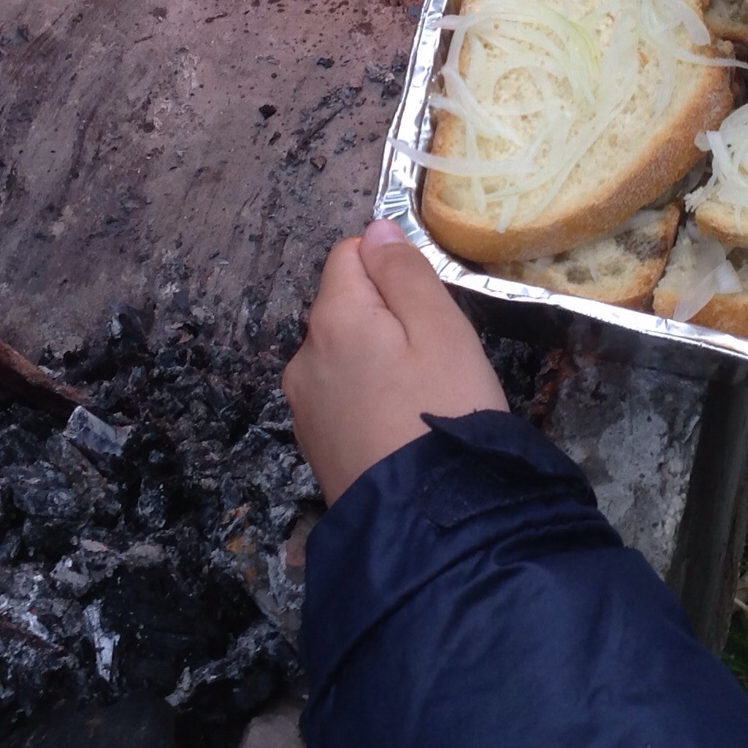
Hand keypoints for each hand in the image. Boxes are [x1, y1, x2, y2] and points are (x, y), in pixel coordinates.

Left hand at [284, 218, 507, 503]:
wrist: (427, 519)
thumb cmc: (444, 412)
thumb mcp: (441, 329)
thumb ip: (404, 272)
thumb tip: (375, 228)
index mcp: (332, 319)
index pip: (350, 255)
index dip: (393, 268)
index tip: (429, 306)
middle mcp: (304, 357)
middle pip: (345, 307)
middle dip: (387, 319)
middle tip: (435, 359)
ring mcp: (304, 405)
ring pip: (344, 355)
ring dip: (377, 361)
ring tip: (421, 397)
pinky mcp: (314, 444)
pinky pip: (342, 397)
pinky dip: (369, 400)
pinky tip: (400, 427)